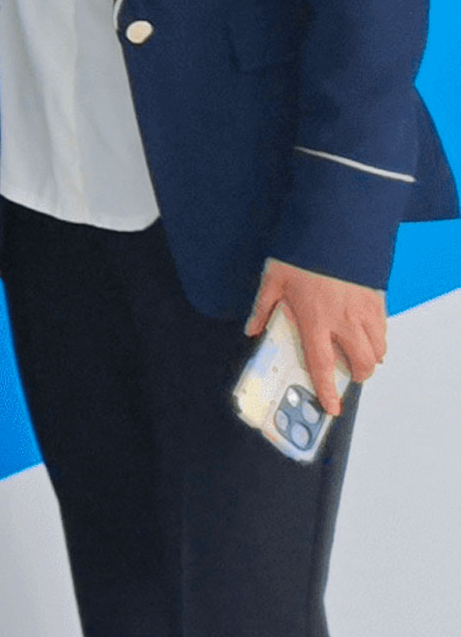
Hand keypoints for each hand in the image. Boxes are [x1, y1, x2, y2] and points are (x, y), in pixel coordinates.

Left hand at [249, 258, 390, 415]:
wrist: (333, 229)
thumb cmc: (300, 254)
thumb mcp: (273, 280)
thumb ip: (263, 308)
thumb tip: (252, 329)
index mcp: (315, 320)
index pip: (322, 364)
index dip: (327, 390)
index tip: (332, 407)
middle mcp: (343, 321)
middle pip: (361, 363)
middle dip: (359, 375)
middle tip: (350, 376)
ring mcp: (364, 311)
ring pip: (377, 349)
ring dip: (371, 358)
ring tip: (359, 356)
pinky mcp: (377, 300)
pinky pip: (384, 329)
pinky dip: (379, 338)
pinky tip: (367, 334)